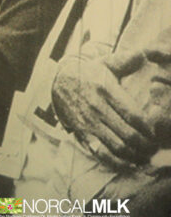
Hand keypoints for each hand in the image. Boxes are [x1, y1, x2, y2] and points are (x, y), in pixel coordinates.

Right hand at [51, 52, 153, 167]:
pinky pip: (101, 152)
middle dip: (146, 144)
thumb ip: (127, 60)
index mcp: (105, 90)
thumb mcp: (106, 63)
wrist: (58, 82)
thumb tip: (145, 53)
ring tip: (145, 155)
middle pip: (128, 134)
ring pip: (116, 146)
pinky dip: (117, 162)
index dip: (149, 128)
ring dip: (135, 155)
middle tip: (155, 146)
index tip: (158, 132)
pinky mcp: (82, 133)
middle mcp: (97, 109)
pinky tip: (129, 163)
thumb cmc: (89, 73)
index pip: (133, 115)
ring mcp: (88, 123)